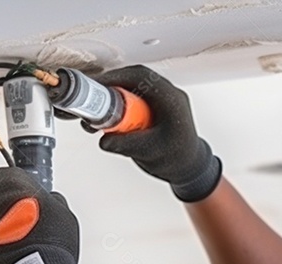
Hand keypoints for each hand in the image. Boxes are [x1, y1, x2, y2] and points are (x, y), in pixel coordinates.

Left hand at [0, 167, 80, 263]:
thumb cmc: (53, 240)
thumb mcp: (64, 212)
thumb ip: (52, 199)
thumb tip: (50, 198)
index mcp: (11, 187)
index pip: (1, 175)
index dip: (12, 182)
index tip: (23, 190)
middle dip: (10, 208)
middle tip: (30, 219)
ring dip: (5, 228)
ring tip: (27, 241)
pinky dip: (1, 246)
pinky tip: (19, 253)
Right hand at [92, 65, 221, 201]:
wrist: (188, 167)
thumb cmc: (178, 159)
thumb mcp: (149, 152)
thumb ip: (126, 145)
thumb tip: (104, 140)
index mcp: (172, 100)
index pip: (142, 77)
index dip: (117, 78)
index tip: (98, 85)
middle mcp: (167, 95)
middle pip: (134, 79)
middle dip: (111, 87)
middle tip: (93, 101)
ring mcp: (161, 100)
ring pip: (133, 87)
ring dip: (113, 97)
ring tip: (99, 115)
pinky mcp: (154, 107)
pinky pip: (134, 98)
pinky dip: (119, 105)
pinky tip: (111, 119)